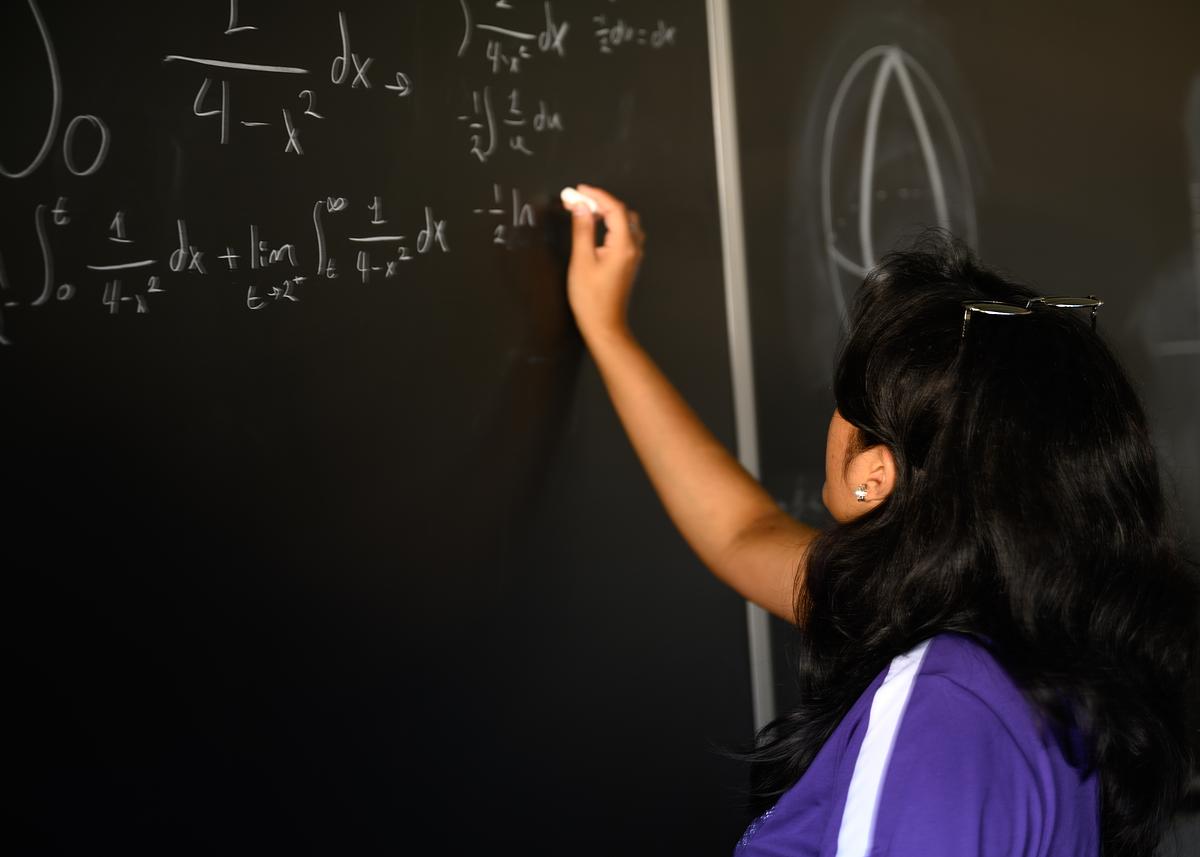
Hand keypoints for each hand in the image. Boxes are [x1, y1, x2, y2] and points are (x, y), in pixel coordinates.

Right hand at [563, 184, 645, 343]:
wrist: (604, 325)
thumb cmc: (592, 299)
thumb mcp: (582, 261)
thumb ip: (582, 230)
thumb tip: (581, 207)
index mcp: (623, 245)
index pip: (614, 209)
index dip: (597, 195)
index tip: (579, 191)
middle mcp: (633, 248)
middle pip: (623, 213)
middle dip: (602, 202)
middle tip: (580, 200)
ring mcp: (633, 256)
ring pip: (627, 223)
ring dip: (609, 213)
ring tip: (588, 212)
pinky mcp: (629, 263)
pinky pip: (626, 234)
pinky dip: (612, 225)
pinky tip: (598, 229)